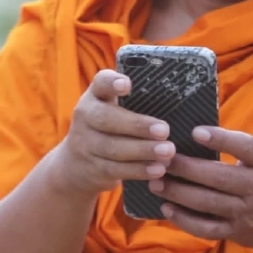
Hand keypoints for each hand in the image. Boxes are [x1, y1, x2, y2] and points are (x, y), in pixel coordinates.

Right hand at [46, 69, 175, 197]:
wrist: (75, 165)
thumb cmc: (108, 129)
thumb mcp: (112, 111)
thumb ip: (135, 104)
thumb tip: (177, 103)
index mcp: (95, 97)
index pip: (100, 83)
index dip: (111, 82)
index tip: (126, 85)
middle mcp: (85, 117)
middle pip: (107, 119)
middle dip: (137, 125)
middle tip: (165, 130)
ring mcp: (85, 144)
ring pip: (113, 147)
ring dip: (143, 150)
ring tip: (168, 151)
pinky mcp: (91, 168)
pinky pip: (116, 169)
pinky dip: (139, 170)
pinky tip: (158, 169)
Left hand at [148, 80, 252, 252]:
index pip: (244, 148)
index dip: (221, 140)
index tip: (195, 131)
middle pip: (218, 179)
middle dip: (187, 169)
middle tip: (160, 157)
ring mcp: (246, 213)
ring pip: (208, 204)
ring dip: (179, 193)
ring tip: (154, 181)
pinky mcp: (237, 232)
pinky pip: (208, 229)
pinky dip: (186, 221)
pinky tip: (166, 208)